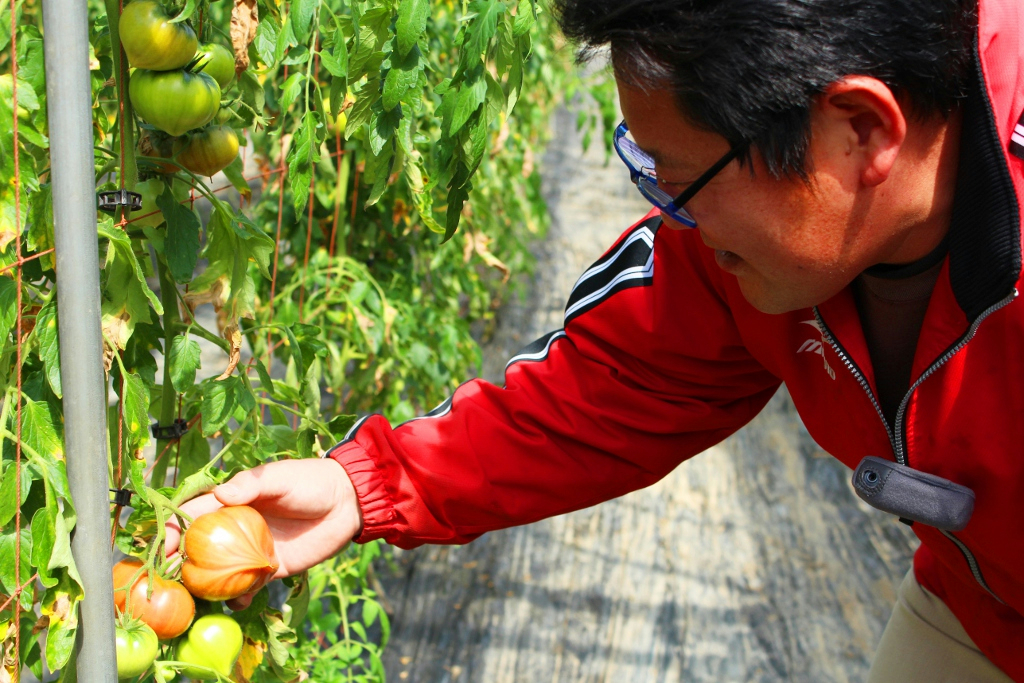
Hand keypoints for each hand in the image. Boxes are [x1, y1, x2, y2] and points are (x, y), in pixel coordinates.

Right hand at [164, 457, 362, 608]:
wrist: (347, 503)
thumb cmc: (310, 481)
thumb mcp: (280, 477)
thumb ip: (251, 484)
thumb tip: (221, 494)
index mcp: (230, 502)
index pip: (192, 516)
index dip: (174, 531)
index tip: (164, 547)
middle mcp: (235, 529)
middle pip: (199, 549)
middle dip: (182, 565)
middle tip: (171, 581)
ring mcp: (250, 551)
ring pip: (219, 573)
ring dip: (206, 587)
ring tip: (197, 600)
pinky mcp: (270, 568)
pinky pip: (248, 586)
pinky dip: (239, 596)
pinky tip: (238, 601)